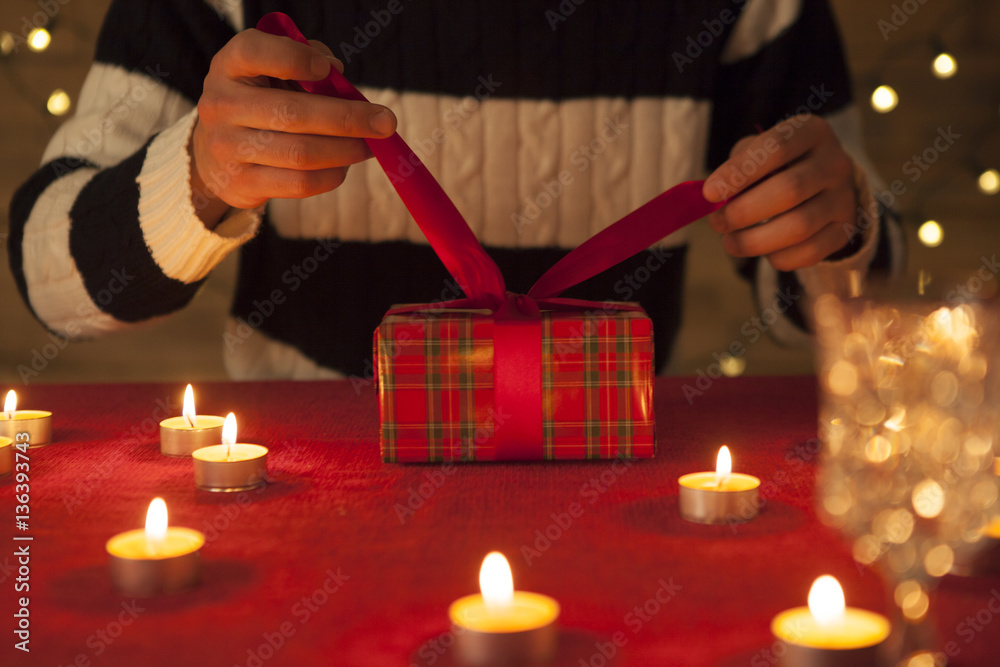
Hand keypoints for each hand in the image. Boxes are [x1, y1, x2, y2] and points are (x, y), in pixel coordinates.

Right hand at [190, 29, 396, 227]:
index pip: (254, 52)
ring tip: (371, 146)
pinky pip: (299, 184)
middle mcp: (221, 105)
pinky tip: (344, 166)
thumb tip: (337, 73)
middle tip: (385, 123)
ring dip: (346, 151)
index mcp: (229, 66)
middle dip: (348, 118)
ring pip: (300, 153)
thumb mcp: (272, 71)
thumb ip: (306, 60)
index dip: (294, 58)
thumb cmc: (261, 101)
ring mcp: (226, 147)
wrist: (216, 153)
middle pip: (292, 113)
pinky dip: (331, 175)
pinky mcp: (240, 184)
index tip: (330, 70)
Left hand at [702, 115, 857, 271]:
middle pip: (789, 190)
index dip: (739, 172)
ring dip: (754, 240)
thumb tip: (715, 196)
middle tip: (717, 222)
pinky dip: (778, 257)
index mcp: (811, 132)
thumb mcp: (760, 151)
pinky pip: (810, 252)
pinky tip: (762, 251)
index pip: (776, 148)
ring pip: (799, 226)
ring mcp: (844, 198)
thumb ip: (738, 166)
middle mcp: (835, 162)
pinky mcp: (845, 230)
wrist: (824, 183)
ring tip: (730, 242)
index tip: (709, 193)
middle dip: (743, 212)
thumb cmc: (779, 165)